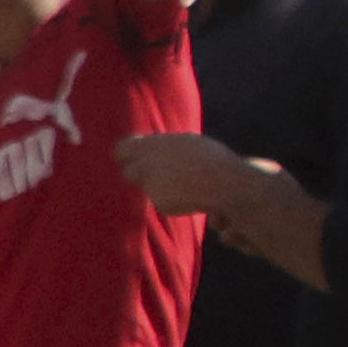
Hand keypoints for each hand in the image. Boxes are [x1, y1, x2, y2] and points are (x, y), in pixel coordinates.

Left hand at [118, 131, 244, 216]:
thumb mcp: (186, 143)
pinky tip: (190, 196)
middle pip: (129, 172)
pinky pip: (162, 200)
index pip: (122, 150)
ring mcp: (151, 185)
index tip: (134, 158)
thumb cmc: (211, 159)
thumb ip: (164, 146)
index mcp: (150, 145)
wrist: (225, 183)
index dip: (128, 155)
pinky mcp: (160, 203)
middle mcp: (145, 164)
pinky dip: (172, 200)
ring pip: (148, 187)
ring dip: (159, 186)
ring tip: (184, 183)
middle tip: (153, 175)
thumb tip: (151, 146)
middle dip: (139, 174)